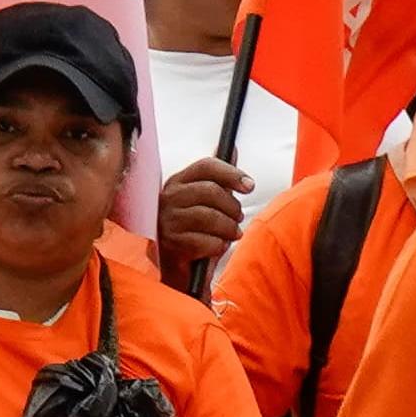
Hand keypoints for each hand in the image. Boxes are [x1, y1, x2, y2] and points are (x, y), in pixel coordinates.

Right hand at [154, 155, 248, 278]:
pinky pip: (205, 241)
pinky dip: (219, 246)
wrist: (177, 267)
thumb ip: (219, 177)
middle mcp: (167, 198)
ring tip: (231, 234)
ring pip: (209, 216)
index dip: (231, 173)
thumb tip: (232, 148)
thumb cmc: (195, 229)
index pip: (205, 166)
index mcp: (177, 182)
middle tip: (238, 217)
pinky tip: (218, 246)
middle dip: (232, 206)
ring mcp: (166, 221)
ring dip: (228, 228)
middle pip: (210, 190)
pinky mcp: (170, 244)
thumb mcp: (207, 201)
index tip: (249, 186)